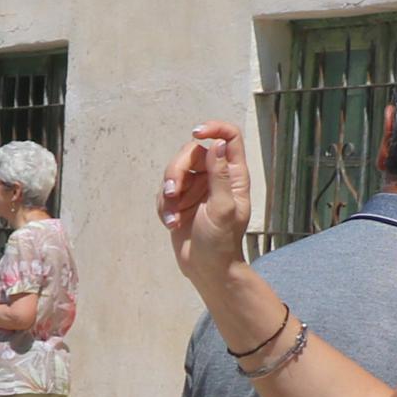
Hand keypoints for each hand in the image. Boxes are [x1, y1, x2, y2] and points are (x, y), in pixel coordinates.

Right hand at [156, 122, 257, 294]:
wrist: (206, 268)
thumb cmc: (221, 241)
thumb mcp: (223, 208)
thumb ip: (220, 176)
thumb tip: (218, 144)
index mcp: (233, 175)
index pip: (228, 137)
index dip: (214, 129)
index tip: (197, 133)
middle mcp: (214, 176)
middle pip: (190, 153)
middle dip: (176, 171)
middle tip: (172, 192)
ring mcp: (196, 188)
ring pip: (173, 172)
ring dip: (167, 194)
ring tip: (172, 217)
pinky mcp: (179, 201)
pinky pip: (163, 192)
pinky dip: (163, 208)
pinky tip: (172, 224)